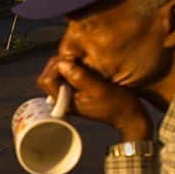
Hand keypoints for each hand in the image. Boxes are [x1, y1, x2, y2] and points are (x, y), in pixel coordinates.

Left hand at [37, 57, 152, 140]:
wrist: (129, 115)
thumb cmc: (117, 104)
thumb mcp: (99, 89)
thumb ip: (80, 77)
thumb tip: (62, 64)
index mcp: (64, 102)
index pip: (46, 80)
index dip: (56, 66)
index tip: (72, 60)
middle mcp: (63, 99)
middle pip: (48, 76)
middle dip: (59, 64)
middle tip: (75, 58)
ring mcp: (69, 96)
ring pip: (57, 75)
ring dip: (66, 65)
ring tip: (81, 61)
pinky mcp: (76, 91)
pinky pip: (67, 76)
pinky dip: (73, 68)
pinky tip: (84, 65)